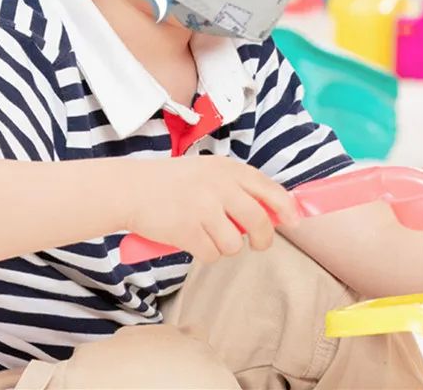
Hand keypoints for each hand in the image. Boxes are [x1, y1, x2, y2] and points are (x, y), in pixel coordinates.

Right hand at [124, 157, 299, 263]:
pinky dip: (202, 253)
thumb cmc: (166, 183)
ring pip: (235, 244)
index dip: (286, 208)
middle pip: (260, 221)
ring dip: (223, 246)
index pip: (268, 188)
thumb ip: (233, 187)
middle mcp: (218, 185)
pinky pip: (211, 255)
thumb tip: (271, 212)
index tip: (294, 221)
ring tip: (204, 233)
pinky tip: (187, 238)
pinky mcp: (189, 229)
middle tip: (257, 244)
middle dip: (262, 239)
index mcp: (224, 168)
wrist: (128, 188)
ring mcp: (203, 208)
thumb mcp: (203, 172)